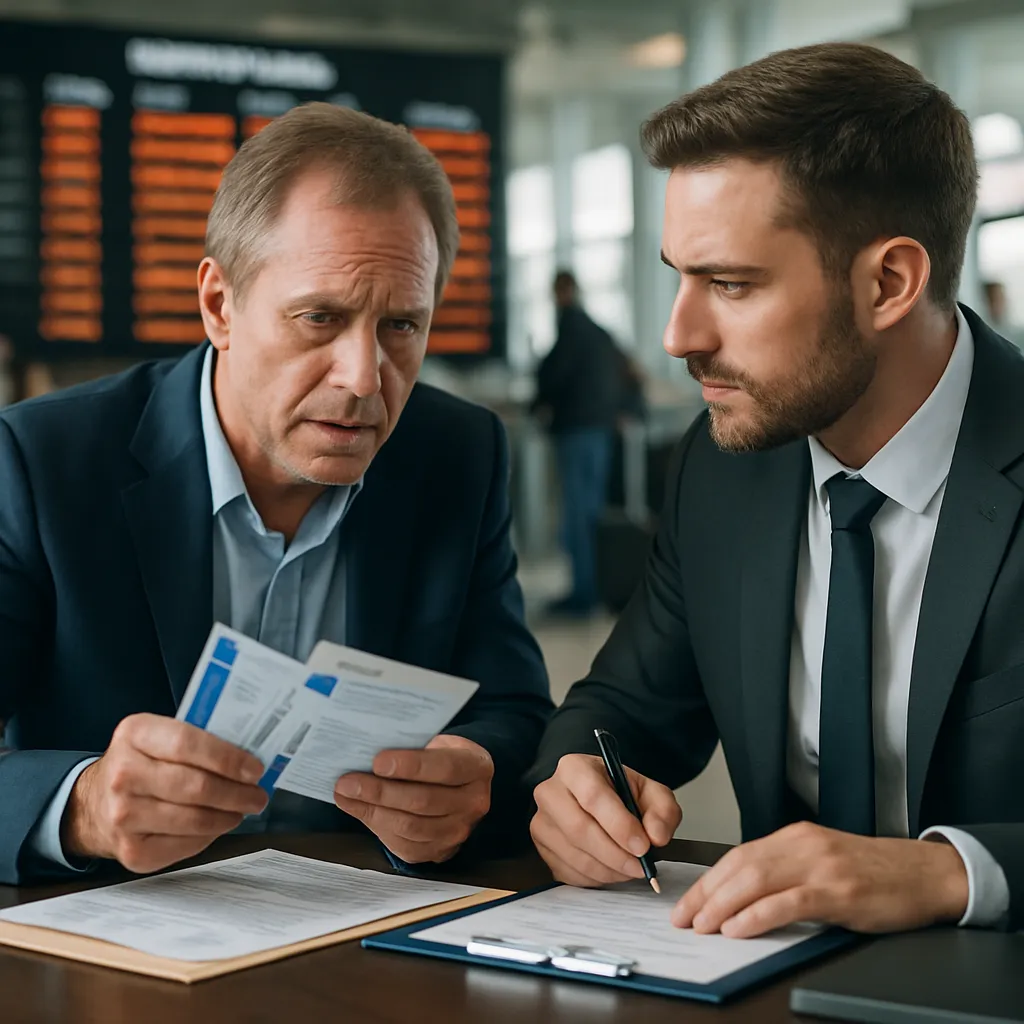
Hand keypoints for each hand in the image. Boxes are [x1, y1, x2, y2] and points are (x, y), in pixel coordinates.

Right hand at [64, 713, 267, 872]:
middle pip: (195, 786)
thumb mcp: (157, 736)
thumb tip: (249, 755)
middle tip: (258, 795)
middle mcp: (123, 774)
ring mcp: (123, 816)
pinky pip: (186, 845)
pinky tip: (217, 824)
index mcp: (134, 734)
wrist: (93, 804)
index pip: (188, 743)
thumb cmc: (140, 764)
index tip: (255, 769)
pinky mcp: (132, 851)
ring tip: (242, 809)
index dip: (228, 758)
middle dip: (237, 793)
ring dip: (228, 816)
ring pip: (194, 819)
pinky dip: (209, 835)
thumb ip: (197, 738)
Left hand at [333, 734, 492, 863]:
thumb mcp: (437, 742)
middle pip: (423, 801)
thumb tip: (367, 750)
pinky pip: (405, 844)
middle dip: (381, 792)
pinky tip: (359, 810)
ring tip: (346, 795)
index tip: (377, 761)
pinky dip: (377, 827)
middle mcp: (475, 802)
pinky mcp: (440, 851)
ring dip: (373, 811)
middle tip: (347, 782)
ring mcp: (460, 831)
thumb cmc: (439, 757)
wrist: (458, 786)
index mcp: (478, 767)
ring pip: (411, 826)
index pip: (445, 768)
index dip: (411, 766)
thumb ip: (413, 747)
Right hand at [531, 753, 681, 885]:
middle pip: (579, 830)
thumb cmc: (621, 793)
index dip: (619, 825)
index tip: (643, 847)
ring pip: (574, 855)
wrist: (597, 799)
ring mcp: (541, 822)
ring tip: (631, 868)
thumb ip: (662, 811)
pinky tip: (612, 870)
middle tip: (641, 867)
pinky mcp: (541, 849)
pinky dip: (596, 879)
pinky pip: (568, 872)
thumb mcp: (651, 792)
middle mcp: (550, 792)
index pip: (593, 797)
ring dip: (609, 870)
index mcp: (574, 768)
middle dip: (615, 855)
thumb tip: (656, 837)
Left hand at [672, 822, 968, 937]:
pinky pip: (788, 901)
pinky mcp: (839, 891)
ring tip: (703, 925)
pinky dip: (758, 915)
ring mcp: (821, 866)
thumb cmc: (874, 872)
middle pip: (739, 866)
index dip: (708, 880)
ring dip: (723, 904)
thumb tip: (741, 895)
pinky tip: (738, 928)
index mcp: (795, 836)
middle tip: (684, 918)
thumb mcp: (822, 861)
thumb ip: (786, 870)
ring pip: (757, 879)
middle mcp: (803, 845)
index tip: (687, 903)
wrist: (926, 872)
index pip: (737, 855)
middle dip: (706, 894)